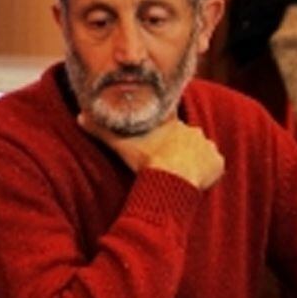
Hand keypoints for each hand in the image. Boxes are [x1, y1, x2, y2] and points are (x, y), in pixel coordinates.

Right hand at [78, 114, 224, 188]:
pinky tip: (192, 181)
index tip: (159, 152)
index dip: (165, 142)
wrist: (170, 178)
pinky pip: (214, 167)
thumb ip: (101, 130)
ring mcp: (207, 147)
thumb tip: (79, 116)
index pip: (171, 129)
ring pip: (200, 153)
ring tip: (179, 176)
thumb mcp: (120, 144)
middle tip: (167, 166)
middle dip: (179, 151)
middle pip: (187, 141)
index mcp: (173, 124)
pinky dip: (206, 174)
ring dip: (193, 162)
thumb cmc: (146, 160)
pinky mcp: (217, 163)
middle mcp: (194, 131)